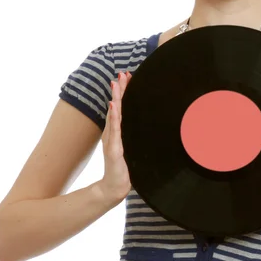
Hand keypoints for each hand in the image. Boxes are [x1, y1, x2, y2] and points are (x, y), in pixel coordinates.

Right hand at [98, 71, 132, 204]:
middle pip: (117, 107)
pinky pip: (114, 131)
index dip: (124, 92)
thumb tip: (148, 122)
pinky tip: (114, 106)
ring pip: (115, 115)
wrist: (116, 186)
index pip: (123, 107)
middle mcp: (114, 132)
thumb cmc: (126, 167)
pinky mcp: (114, 149)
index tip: (127, 77)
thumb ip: (134, 135)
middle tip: (122, 74)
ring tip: (116, 84)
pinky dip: (114, 117)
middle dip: (119, 89)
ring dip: (116, 98)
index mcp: (119, 131)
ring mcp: (113, 140)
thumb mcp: (133, 147)